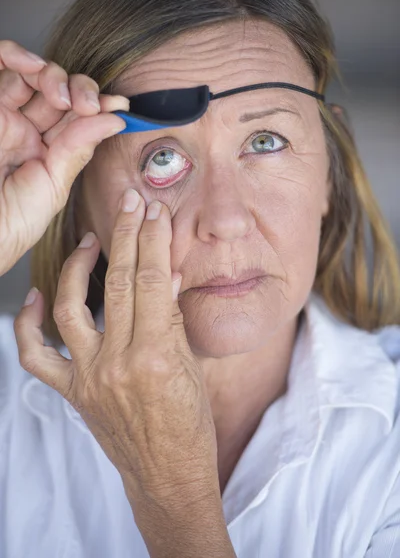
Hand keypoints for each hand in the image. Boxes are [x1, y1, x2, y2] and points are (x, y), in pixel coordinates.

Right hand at [0, 40, 126, 275]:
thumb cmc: (9, 223)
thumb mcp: (53, 188)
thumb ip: (78, 150)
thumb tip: (114, 121)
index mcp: (48, 152)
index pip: (78, 119)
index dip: (100, 107)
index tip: (119, 105)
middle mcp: (26, 130)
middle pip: (60, 91)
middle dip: (80, 90)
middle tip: (87, 104)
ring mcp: (4, 116)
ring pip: (32, 74)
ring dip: (52, 74)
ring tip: (59, 95)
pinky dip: (14, 55)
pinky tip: (29, 64)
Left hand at [14, 190, 220, 514]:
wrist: (168, 475)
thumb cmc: (190, 425)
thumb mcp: (192, 367)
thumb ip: (173, 318)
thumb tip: (165, 274)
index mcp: (157, 356)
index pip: (152, 281)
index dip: (154, 240)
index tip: (155, 212)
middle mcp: (118, 363)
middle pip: (118, 283)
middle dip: (126, 236)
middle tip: (130, 204)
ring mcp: (90, 377)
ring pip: (72, 307)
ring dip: (79, 266)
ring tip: (90, 238)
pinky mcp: (73, 392)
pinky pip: (37, 356)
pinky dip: (29, 324)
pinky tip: (35, 295)